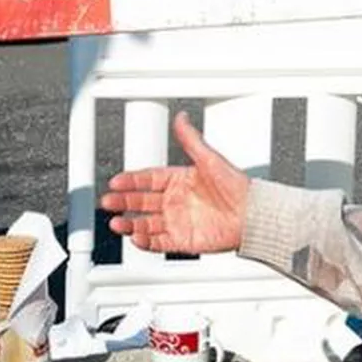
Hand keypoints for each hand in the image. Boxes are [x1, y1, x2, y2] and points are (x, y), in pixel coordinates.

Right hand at [100, 111, 249, 253]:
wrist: (253, 215)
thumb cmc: (237, 187)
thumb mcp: (210, 159)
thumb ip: (191, 140)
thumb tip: (182, 118)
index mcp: (179, 181)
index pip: (148, 179)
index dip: (131, 181)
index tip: (116, 182)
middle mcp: (175, 201)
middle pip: (141, 203)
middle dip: (123, 203)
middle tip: (108, 202)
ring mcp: (178, 222)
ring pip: (146, 224)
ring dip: (130, 224)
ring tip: (117, 223)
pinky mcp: (183, 240)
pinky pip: (159, 243)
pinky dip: (146, 242)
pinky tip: (136, 238)